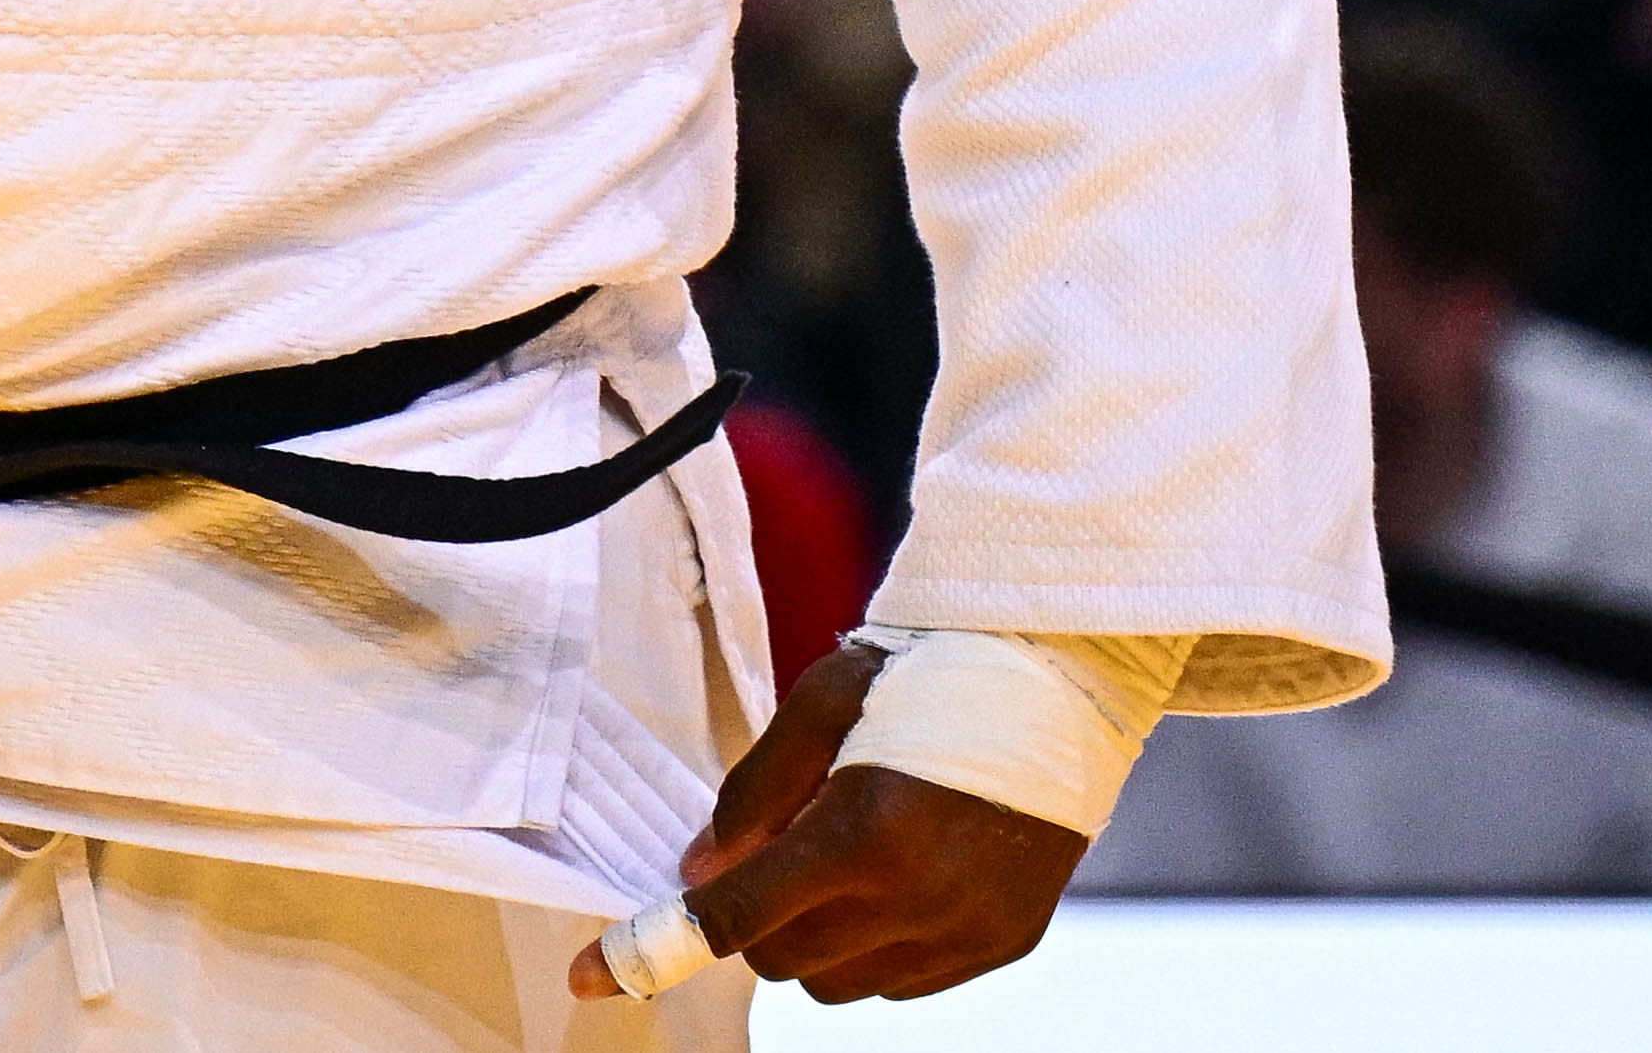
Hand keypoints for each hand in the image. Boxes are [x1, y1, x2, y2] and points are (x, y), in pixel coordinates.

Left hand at [576, 639, 1087, 1006]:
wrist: (1063, 674)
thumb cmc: (930, 670)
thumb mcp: (822, 701)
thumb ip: (752, 795)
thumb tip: (697, 870)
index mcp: (861, 832)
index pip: (734, 917)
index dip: (653, 946)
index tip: (589, 976)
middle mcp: (913, 900)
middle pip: (777, 960)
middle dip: (755, 913)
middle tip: (786, 837)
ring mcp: (963, 934)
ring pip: (834, 982)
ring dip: (814, 934)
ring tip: (851, 846)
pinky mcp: (1002, 946)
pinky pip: (899, 981)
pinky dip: (875, 943)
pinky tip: (900, 870)